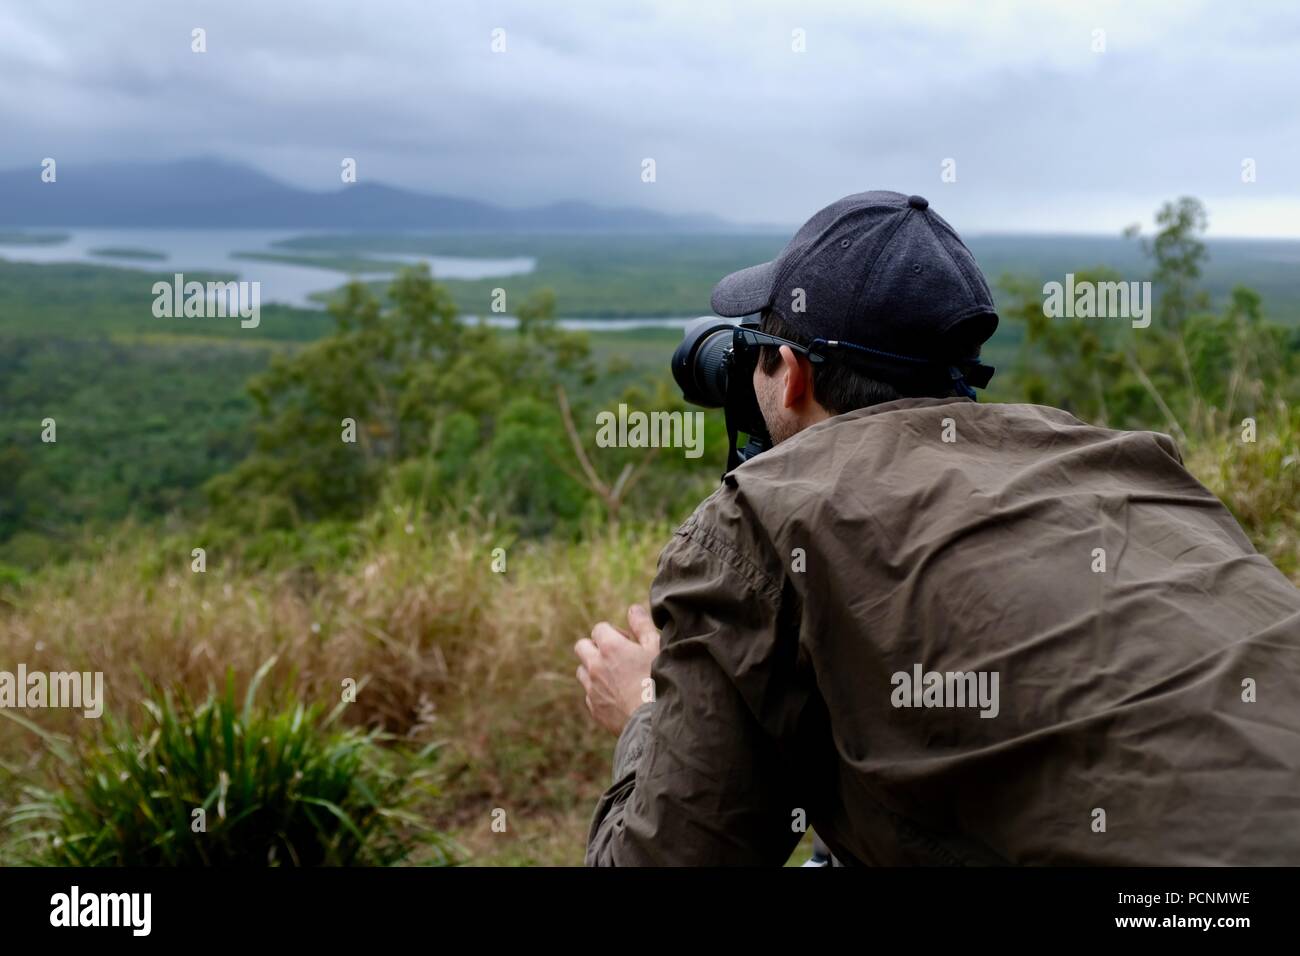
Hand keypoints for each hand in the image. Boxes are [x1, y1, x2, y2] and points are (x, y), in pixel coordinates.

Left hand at [575, 604, 660, 734]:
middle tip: (617, 656)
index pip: (599, 629)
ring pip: (582, 671)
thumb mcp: (656, 647)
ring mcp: (592, 688)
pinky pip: (590, 694)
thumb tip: (632, 609)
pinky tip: (619, 696)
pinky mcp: (594, 708)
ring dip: (594, 669)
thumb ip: (642, 625)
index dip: (614, 633)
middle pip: (582, 646)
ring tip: (617, 676)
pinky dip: (599, 692)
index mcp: (610, 647)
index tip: (628, 642)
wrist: (654, 722)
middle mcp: (595, 665)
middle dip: (596, 647)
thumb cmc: (659, 680)